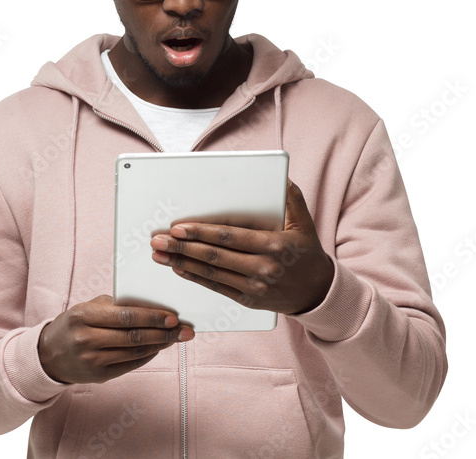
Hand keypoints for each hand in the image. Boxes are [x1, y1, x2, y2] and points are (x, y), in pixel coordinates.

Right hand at [37, 294, 194, 384]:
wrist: (49, 354)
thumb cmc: (75, 324)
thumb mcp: (88, 308)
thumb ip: (115, 305)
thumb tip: (150, 306)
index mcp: (84, 316)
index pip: (125, 316)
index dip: (151, 317)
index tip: (173, 316)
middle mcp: (86, 339)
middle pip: (133, 336)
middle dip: (163, 332)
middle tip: (183, 329)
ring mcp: (92, 360)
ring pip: (134, 352)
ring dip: (159, 345)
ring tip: (175, 337)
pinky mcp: (98, 376)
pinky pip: (129, 365)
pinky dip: (147, 356)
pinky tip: (158, 348)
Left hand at [149, 179, 333, 315]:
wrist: (317, 292)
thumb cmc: (307, 252)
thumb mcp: (304, 222)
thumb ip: (291, 197)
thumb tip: (280, 174)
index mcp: (272, 244)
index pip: (229, 237)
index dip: (201, 232)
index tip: (178, 227)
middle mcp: (261, 267)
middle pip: (214, 256)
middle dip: (183, 247)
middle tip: (158, 240)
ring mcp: (254, 287)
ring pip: (211, 273)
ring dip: (182, 263)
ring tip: (160, 254)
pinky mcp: (248, 300)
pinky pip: (216, 288)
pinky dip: (195, 278)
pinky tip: (179, 268)